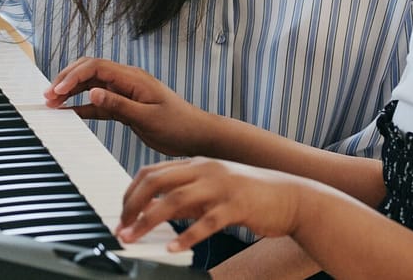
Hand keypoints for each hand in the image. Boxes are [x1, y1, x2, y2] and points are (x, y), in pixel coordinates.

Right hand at [44, 57, 211, 155]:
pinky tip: (69, 111)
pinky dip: (83, 105)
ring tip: (52, 103)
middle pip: (89, 71)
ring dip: (71, 91)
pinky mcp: (125, 105)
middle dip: (66, 79)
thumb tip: (92, 92)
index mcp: (132, 77)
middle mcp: (126, 80)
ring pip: (91, 85)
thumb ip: (119, 105)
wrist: (197, 135)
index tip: (56, 91)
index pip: (96, 67)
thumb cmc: (178, 125)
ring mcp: (125, 92)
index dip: (73, 76)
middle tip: (47, 95)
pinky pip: (99, 102)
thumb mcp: (147, 118)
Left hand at [117, 158, 301, 252]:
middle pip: (157, 182)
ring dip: (149, 221)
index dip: (131, 192)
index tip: (122, 214)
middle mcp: (205, 170)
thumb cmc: (249, 194)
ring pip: (175, 200)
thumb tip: (156, 211)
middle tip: (121, 228)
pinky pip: (206, 222)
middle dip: (133, 205)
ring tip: (134, 238)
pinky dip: (186, 237)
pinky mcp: (237, 206)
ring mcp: (220, 186)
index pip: (152, 172)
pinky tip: (172, 249)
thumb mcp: (212, 190)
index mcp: (196, 164)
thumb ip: (186, 198)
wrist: (290, 196)